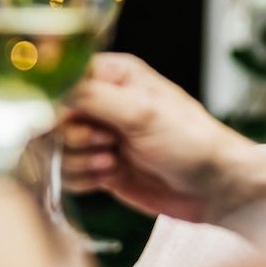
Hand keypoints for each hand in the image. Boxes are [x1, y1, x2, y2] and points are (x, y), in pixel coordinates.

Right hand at [61, 52, 255, 221]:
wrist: (216, 189)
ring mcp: (97, 137)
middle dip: (72, 136)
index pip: (60, 80)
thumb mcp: (142, 113)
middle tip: (105, 141)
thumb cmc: (193, 143)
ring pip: (54, 148)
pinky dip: (82, 178)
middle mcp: (100, 103)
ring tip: (112, 161)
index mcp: (113, 76)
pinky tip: (110, 175)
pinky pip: (64, 172)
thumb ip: (91, 97)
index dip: (59, 102)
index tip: (72, 118)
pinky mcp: (96, 167)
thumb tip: (49, 87)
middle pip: (51, 117)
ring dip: (78, 160)